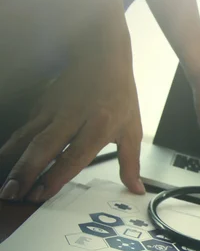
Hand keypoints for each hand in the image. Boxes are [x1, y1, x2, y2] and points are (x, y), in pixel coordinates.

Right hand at [0, 53, 144, 201]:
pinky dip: (13, 146)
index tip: (42, 193)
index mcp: (100, 125)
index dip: (56, 175)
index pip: (75, 155)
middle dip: (25, 172)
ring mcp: (53, 110)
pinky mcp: (41, 105)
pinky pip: (25, 129)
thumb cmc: (118, 94)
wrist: (101, 56)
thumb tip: (136, 189)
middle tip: (12, 194)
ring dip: (13, 161)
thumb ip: (131, 163)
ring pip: (28, 138)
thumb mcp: (131, 129)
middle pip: (44, 147)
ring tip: (3, 185)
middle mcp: (73, 117)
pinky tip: (5, 161)